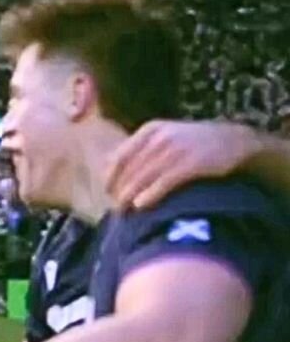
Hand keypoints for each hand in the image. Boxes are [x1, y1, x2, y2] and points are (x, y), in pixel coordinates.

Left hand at [107, 120, 256, 209]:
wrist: (234, 140)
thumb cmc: (193, 144)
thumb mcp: (166, 136)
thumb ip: (140, 149)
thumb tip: (108, 167)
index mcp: (151, 130)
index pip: (120, 156)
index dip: (110, 176)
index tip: (107, 192)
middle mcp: (161, 137)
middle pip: (130, 169)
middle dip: (119, 190)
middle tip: (115, 208)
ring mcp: (177, 150)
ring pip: (143, 177)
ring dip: (130, 196)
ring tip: (124, 211)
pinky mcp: (192, 164)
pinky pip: (163, 182)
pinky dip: (149, 195)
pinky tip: (140, 206)